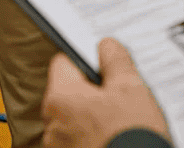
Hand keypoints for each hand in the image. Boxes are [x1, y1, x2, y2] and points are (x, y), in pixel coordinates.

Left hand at [42, 40, 168, 147]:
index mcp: (60, 97)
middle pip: (68, 93)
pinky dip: (90, 139)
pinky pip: (76, 141)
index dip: (85, 61)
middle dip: (90, 93)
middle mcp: (51, 123)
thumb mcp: (131, 90)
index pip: (63, 62)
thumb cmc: (131, 136)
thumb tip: (106, 46)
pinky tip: (112, 140)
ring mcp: (57, 146)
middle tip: (118, 99)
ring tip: (118, 124)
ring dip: (90, 119)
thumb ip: (115, 61)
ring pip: (72, 120)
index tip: (102, 66)